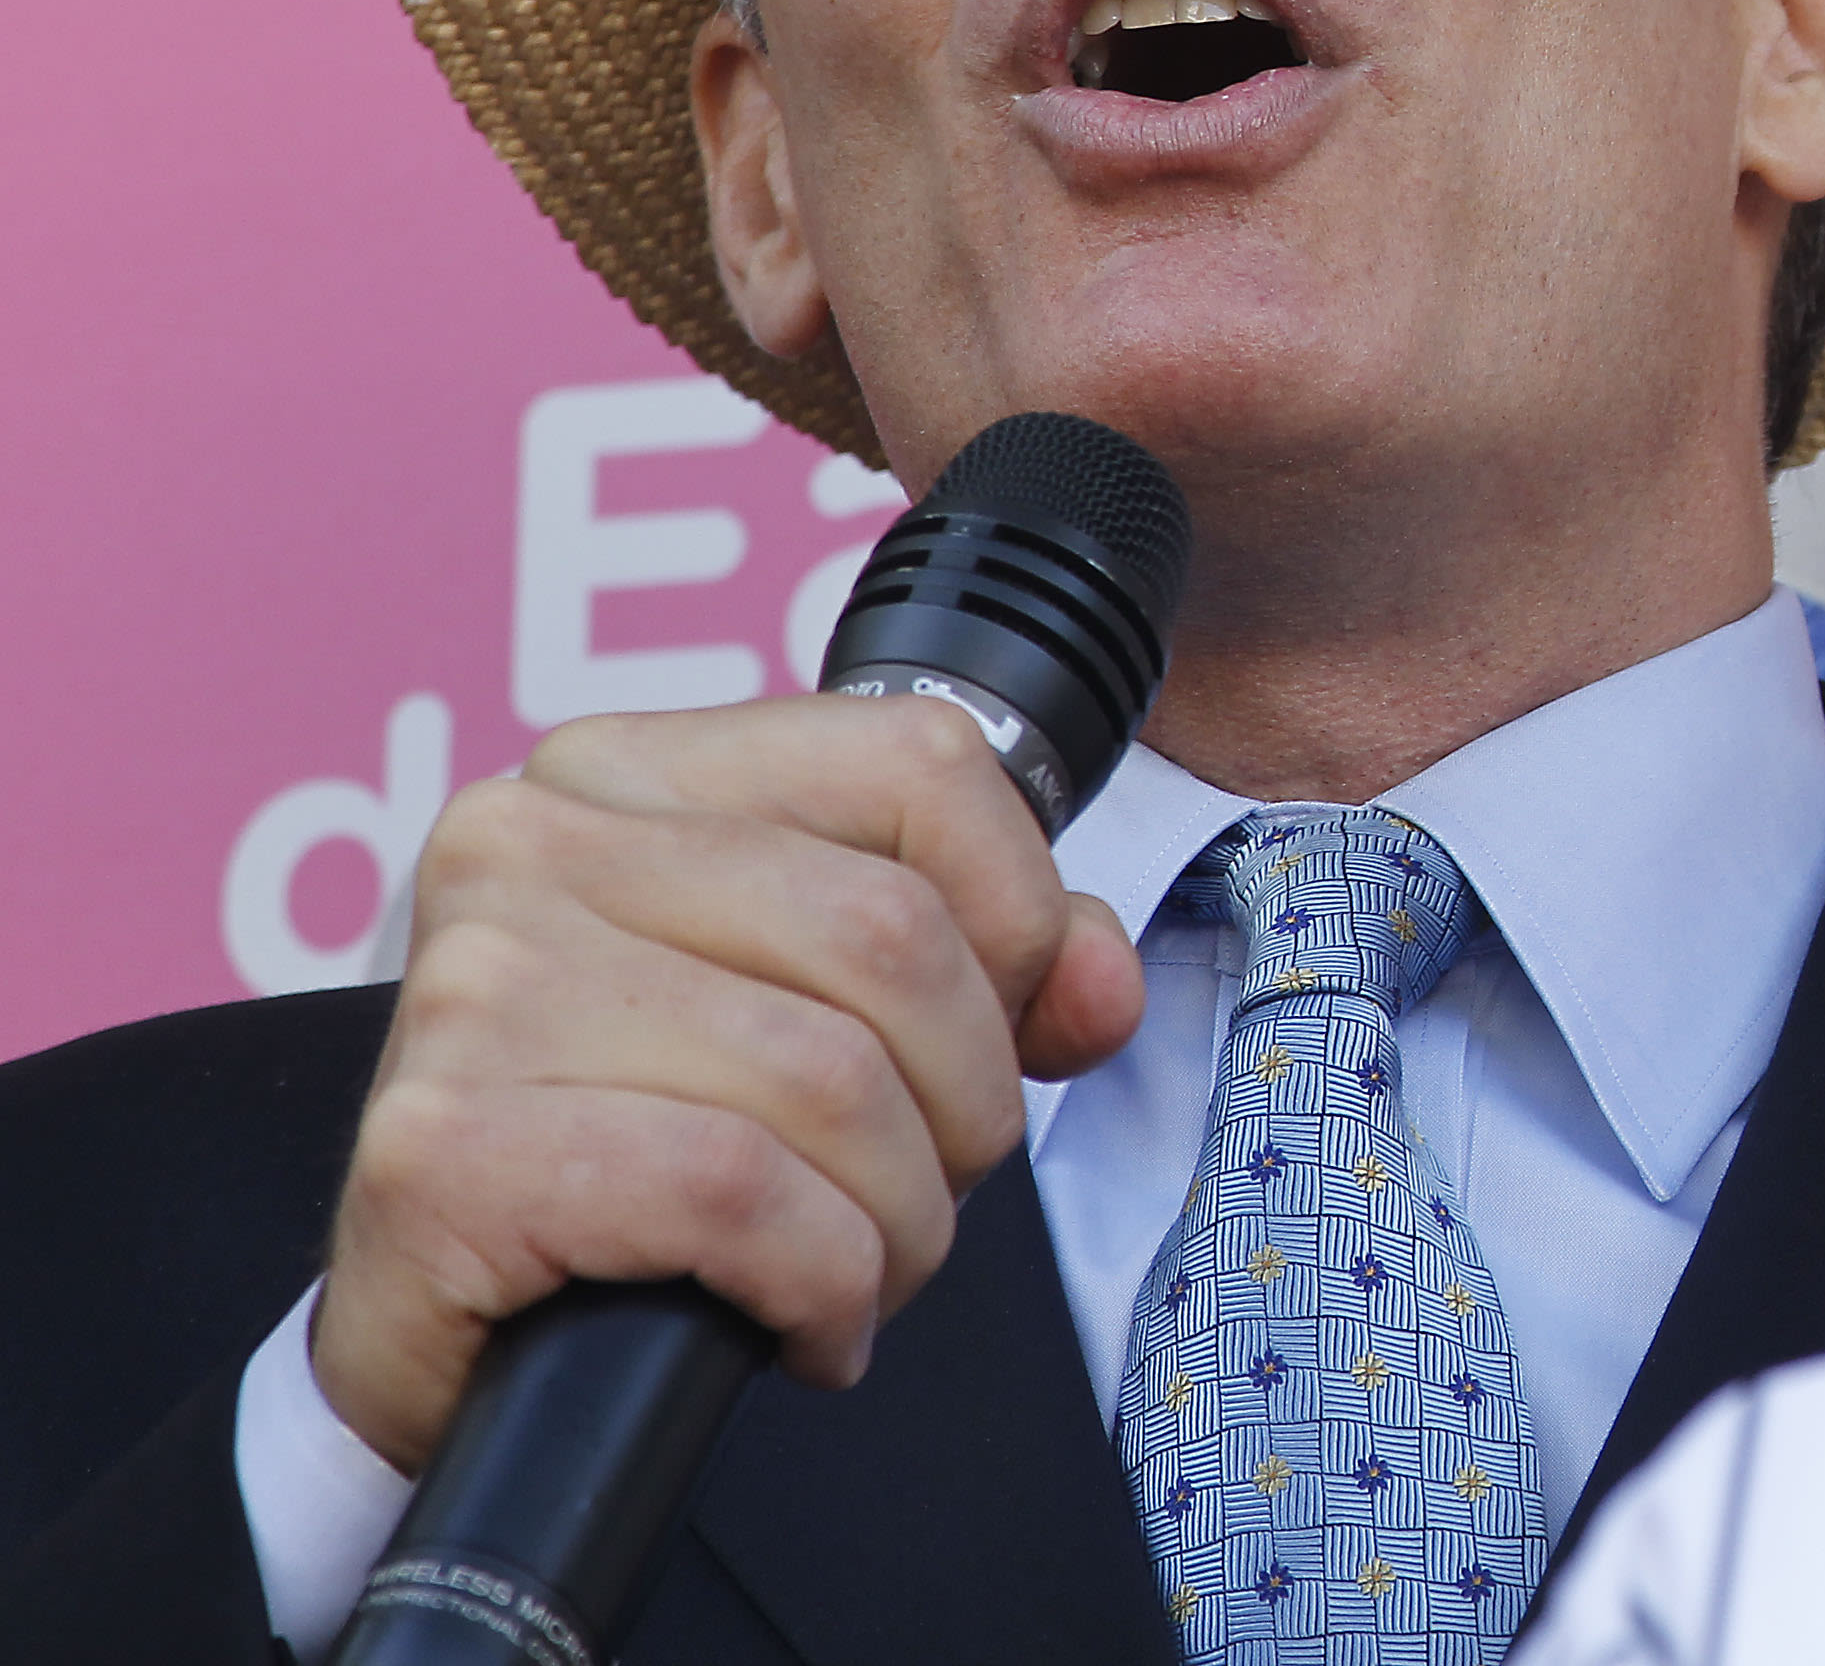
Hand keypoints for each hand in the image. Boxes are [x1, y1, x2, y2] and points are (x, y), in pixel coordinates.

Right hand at [312, 691, 1145, 1471]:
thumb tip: (1101, 986)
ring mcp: (469, 989)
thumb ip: (996, 963)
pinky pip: (737, 1193)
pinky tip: (803, 1322)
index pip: (921, 759)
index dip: (1017, 916)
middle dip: (966, 1101)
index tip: (996, 1033)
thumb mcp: (827, 1014)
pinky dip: (822, 1282)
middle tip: (924, 1194)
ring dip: (901, 1218)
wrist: (448, 1345)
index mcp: (623, 769)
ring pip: (831, 1079)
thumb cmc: (645, 1154)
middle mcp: (525, 844)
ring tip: (862, 1267)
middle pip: (891, 936)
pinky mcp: (442, 1147)